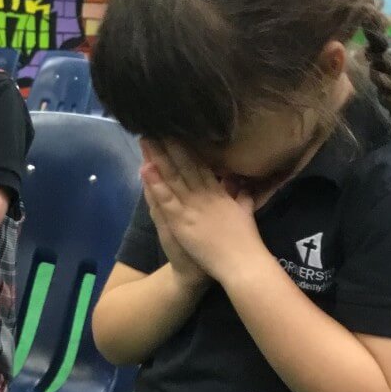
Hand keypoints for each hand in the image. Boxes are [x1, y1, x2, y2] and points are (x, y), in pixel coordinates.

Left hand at [141, 140, 268, 281]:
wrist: (241, 264)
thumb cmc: (244, 241)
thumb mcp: (245, 211)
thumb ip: (242, 195)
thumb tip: (244, 181)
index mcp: (217, 192)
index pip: (199, 164)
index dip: (186, 147)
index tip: (175, 131)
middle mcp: (203, 194)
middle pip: (183, 164)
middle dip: (169, 146)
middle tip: (155, 127)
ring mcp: (191, 207)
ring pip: (171, 177)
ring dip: (158, 158)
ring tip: (145, 140)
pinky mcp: (181, 222)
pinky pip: (165, 199)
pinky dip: (155, 184)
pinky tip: (146, 168)